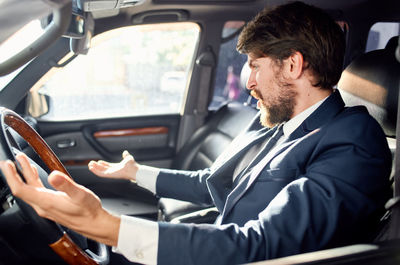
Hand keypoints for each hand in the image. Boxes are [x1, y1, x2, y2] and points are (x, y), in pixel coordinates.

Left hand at [0, 153, 119, 245]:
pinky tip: (35, 175)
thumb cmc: (88, 211)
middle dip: (14, 174)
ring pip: (29, 189)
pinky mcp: (51, 206)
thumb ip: (66, 185)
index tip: (7, 164)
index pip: (21, 189)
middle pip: (22, 189)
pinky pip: (36, 192)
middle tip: (8, 161)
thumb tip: (53, 175)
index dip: (12, 176)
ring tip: (21, 162)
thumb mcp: (80, 195)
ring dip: (24, 175)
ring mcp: (46, 206)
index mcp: (46, 201)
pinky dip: (33, 180)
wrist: (94, 223)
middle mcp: (42, 205)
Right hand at [88, 150, 138, 180]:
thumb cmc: (132, 165)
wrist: (134, 169)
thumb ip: (126, 155)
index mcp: (117, 167)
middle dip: (97, 166)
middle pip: (103, 169)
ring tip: (89, 165)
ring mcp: (111, 173)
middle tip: (91, 163)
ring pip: (100, 172)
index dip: (103, 164)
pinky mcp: (109, 175)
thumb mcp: (128, 158)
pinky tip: (91, 168)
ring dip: (94, 169)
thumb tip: (125, 152)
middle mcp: (113, 171)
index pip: (108, 166)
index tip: (98, 161)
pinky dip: (95, 171)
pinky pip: (100, 174)